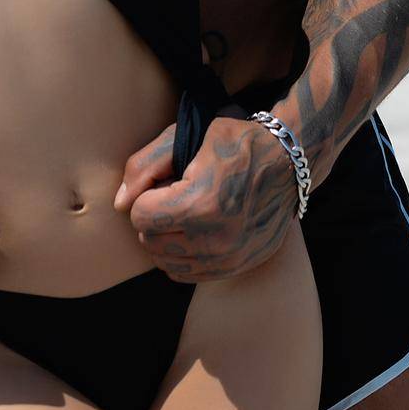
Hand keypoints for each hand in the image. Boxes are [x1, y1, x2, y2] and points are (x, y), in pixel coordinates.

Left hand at [112, 110, 299, 280]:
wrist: (289, 164)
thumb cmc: (235, 142)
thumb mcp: (187, 136)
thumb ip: (146, 165)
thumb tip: (119, 204)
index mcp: (202, 203)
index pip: (139, 215)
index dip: (146, 195)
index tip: (166, 181)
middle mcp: (216, 239)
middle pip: (149, 240)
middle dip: (154, 217)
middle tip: (177, 195)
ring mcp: (229, 259)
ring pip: (164, 261)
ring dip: (166, 238)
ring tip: (188, 212)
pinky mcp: (237, 268)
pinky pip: (186, 274)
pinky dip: (182, 255)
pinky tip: (197, 230)